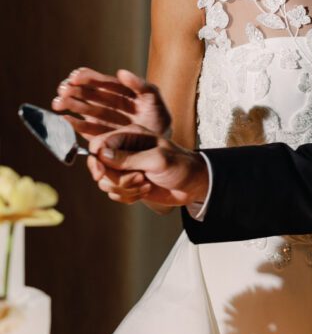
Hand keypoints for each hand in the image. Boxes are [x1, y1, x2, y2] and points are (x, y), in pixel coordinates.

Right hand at [52, 68, 170, 141]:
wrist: (159, 144)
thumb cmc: (159, 118)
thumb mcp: (154, 99)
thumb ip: (141, 85)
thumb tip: (121, 72)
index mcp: (116, 90)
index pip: (96, 79)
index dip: (84, 76)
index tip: (76, 77)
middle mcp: (103, 101)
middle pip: (82, 92)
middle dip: (70, 89)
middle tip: (63, 90)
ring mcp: (98, 117)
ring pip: (78, 107)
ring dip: (66, 104)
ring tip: (58, 104)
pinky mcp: (95, 134)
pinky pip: (81, 127)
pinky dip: (71, 124)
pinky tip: (64, 120)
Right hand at [86, 125, 208, 206]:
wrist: (194, 185)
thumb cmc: (181, 166)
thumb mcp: (157, 159)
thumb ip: (128, 158)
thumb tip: (101, 154)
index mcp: (130, 136)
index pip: (98, 144)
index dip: (96, 160)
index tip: (101, 173)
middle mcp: (124, 150)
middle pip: (99, 167)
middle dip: (116, 178)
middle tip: (139, 178)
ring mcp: (125, 168)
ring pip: (105, 183)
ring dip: (125, 188)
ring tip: (146, 183)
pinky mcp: (128, 184)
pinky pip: (114, 194)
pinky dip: (128, 197)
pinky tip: (146, 190)